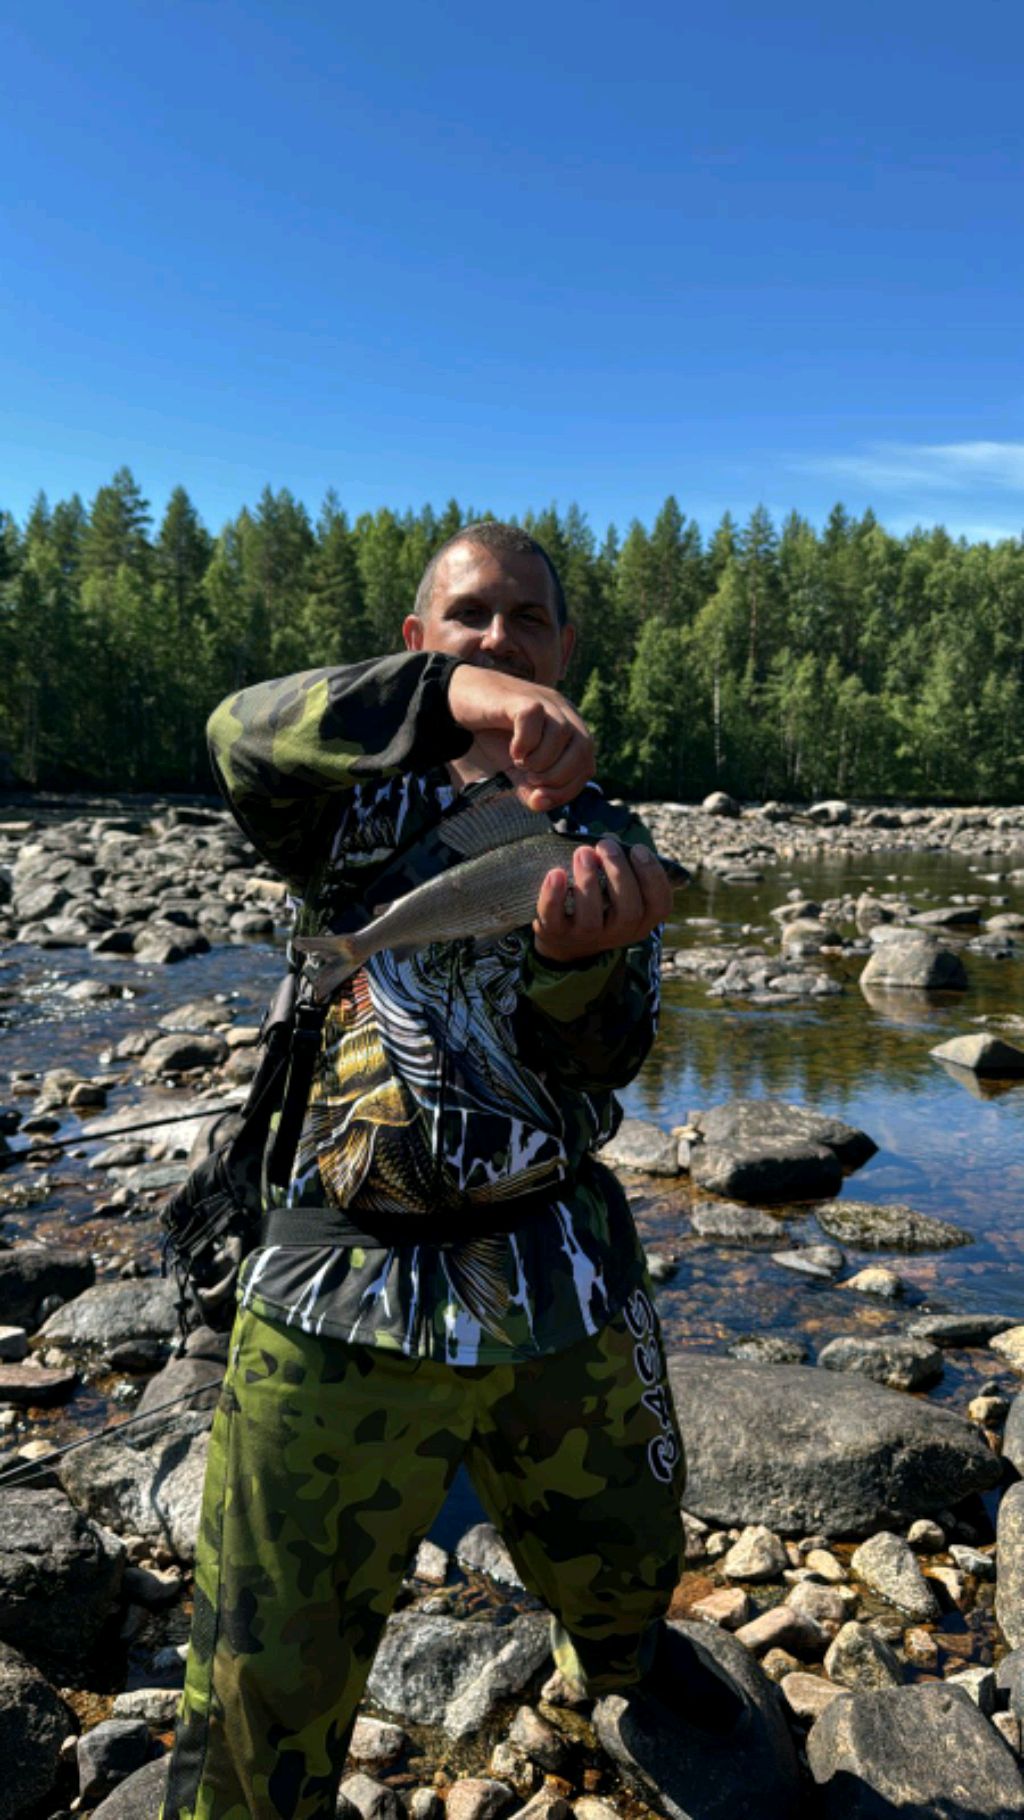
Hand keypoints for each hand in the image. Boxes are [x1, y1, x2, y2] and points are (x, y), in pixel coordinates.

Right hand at [447, 666, 593, 810]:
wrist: (460, 698)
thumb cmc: (494, 734)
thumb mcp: (515, 770)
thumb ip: (531, 789)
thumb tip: (540, 803)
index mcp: (570, 729)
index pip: (586, 765)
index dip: (568, 790)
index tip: (539, 798)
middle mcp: (563, 711)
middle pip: (584, 749)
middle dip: (558, 777)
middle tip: (530, 779)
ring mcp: (543, 701)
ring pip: (562, 735)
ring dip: (541, 760)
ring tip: (520, 762)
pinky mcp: (521, 698)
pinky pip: (534, 720)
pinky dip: (525, 743)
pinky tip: (513, 749)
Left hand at [533, 839, 671, 962]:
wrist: (566, 936)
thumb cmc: (600, 901)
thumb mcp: (618, 888)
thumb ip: (619, 865)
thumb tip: (609, 838)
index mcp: (641, 920)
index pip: (660, 905)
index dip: (652, 876)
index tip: (638, 849)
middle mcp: (618, 933)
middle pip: (629, 911)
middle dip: (619, 873)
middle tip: (606, 845)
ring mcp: (586, 937)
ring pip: (591, 918)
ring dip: (588, 881)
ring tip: (583, 852)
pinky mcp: (557, 934)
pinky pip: (554, 919)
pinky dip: (553, 896)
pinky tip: (556, 873)